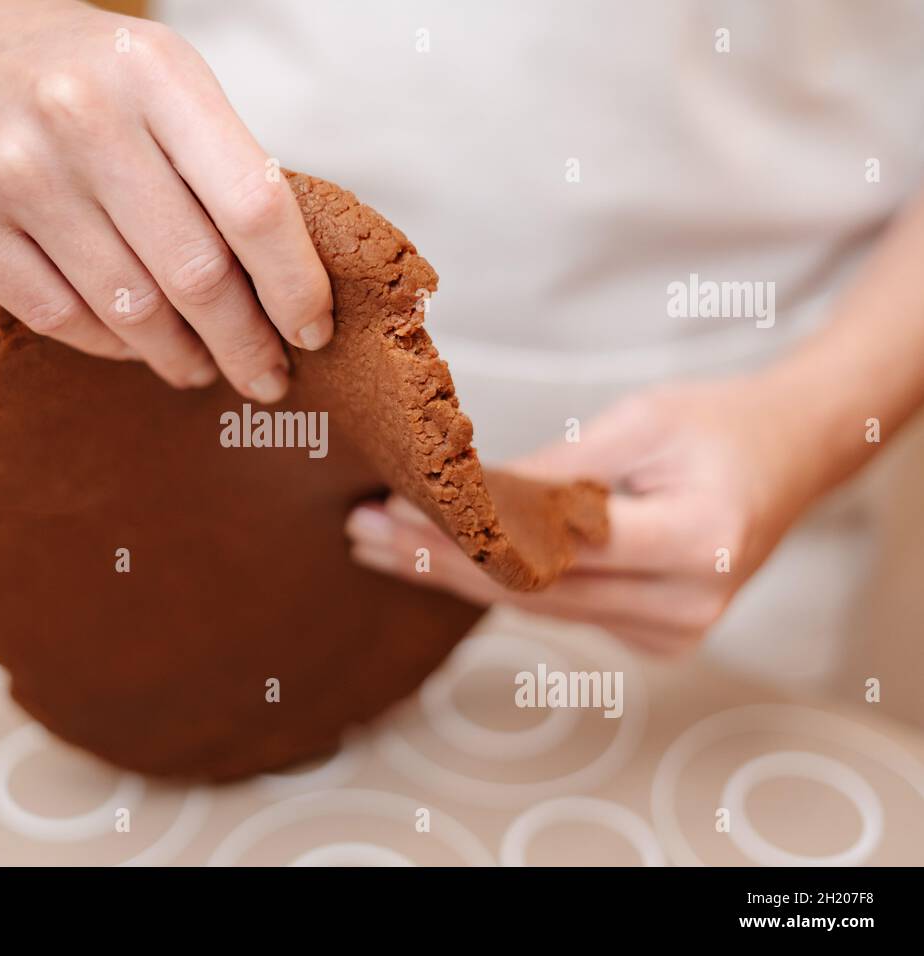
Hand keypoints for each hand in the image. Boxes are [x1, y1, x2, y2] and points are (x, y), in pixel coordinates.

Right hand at [0, 0, 332, 399]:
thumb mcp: (168, 84)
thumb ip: (224, 167)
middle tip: (267, 377)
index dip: (294, 285)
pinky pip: (60, 319)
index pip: (252, 205)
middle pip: (194, 273)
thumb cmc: (89, 78)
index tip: (313, 332)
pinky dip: (112, 346)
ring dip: (181, 356)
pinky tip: (135, 344)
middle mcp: (77, 114)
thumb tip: (287, 293)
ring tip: (203, 366)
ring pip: (130, 311)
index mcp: (154, 72)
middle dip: (245, 344)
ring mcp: (10, 170)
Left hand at [345, 377, 817, 653]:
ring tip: (380, 544)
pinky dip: (500, 583)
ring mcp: (674, 632)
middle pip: (535, 590)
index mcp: (696, 538)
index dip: (468, 534)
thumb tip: (465, 499)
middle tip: (364, 533)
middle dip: (439, 562)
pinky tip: (438, 562)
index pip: (555, 547)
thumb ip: (557, 471)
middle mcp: (688, 603)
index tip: (397, 511)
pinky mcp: (657, 636)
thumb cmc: (718, 423)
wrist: (792, 454)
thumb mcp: (639, 421)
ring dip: (455, 577)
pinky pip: (561, 610)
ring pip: (538, 608)